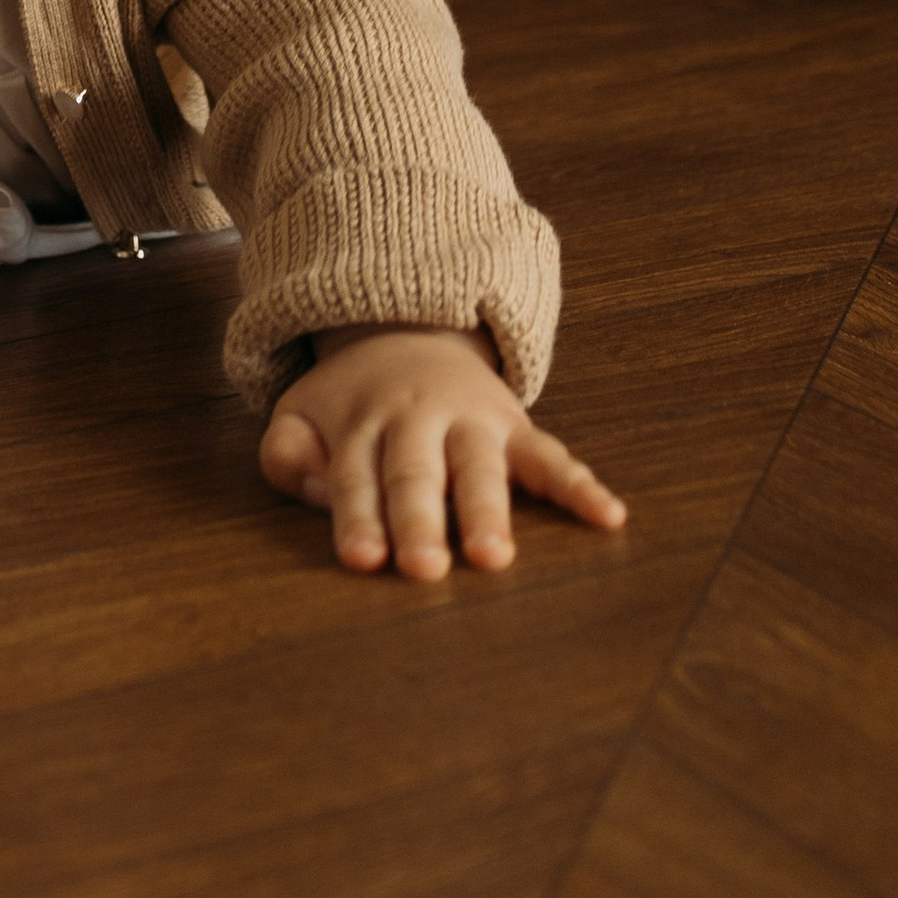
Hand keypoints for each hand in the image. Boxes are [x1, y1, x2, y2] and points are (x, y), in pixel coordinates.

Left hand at [259, 325, 625, 582]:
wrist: (405, 329)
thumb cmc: (350, 401)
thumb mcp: (299, 413)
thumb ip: (288, 453)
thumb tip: (318, 489)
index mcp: (359, 425)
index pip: (354, 478)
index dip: (357, 519)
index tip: (362, 560)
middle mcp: (415, 422)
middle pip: (414, 475)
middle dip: (418, 521)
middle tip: (424, 568)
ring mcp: (470, 424)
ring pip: (479, 467)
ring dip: (487, 510)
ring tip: (494, 556)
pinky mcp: (515, 428)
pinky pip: (551, 455)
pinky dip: (580, 485)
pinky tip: (609, 516)